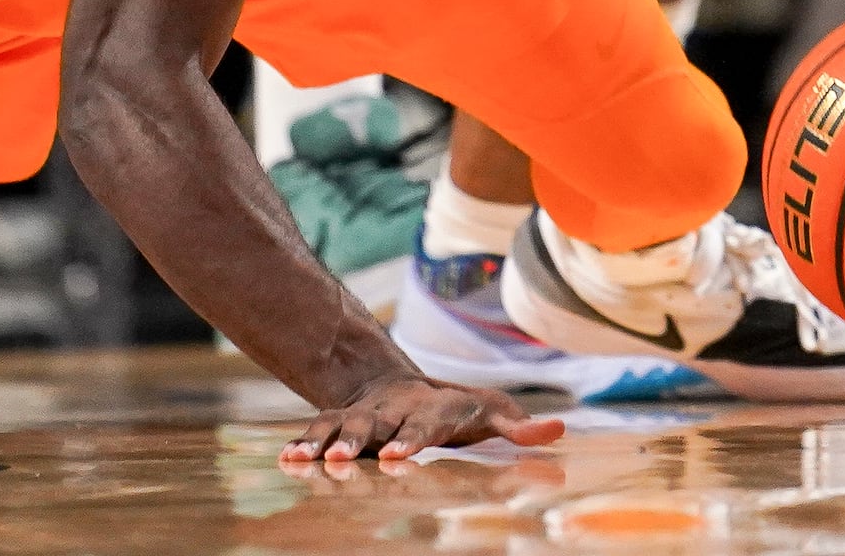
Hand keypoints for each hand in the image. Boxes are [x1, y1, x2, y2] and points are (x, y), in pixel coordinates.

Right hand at [279, 370, 565, 464]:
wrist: (393, 381)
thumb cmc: (450, 408)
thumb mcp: (486, 411)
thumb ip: (517, 424)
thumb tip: (560, 429)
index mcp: (428, 410)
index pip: (422, 425)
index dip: (411, 439)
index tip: (399, 456)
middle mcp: (392, 410)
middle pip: (374, 424)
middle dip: (357, 441)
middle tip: (341, 459)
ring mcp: (363, 416)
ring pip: (341, 426)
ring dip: (323, 443)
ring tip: (307, 463)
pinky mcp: (339, 423)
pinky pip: (317, 431)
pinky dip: (301, 445)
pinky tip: (285, 461)